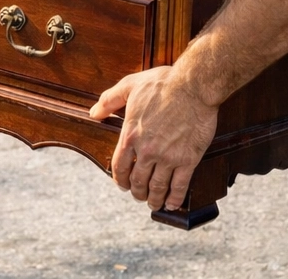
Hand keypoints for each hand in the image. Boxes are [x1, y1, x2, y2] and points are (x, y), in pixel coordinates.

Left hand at [89, 66, 217, 211]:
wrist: (193, 85)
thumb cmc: (164, 83)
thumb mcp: (130, 85)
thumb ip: (109, 100)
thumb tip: (94, 112)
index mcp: (131, 135)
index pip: (119, 167)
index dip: (120, 180)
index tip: (123, 185)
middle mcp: (147, 150)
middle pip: (138, 181)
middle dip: (137, 192)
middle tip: (139, 196)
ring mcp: (168, 157)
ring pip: (157, 187)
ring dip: (154, 199)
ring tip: (154, 203)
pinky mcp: (188, 159)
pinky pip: (179, 186)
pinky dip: (175, 198)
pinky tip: (172, 203)